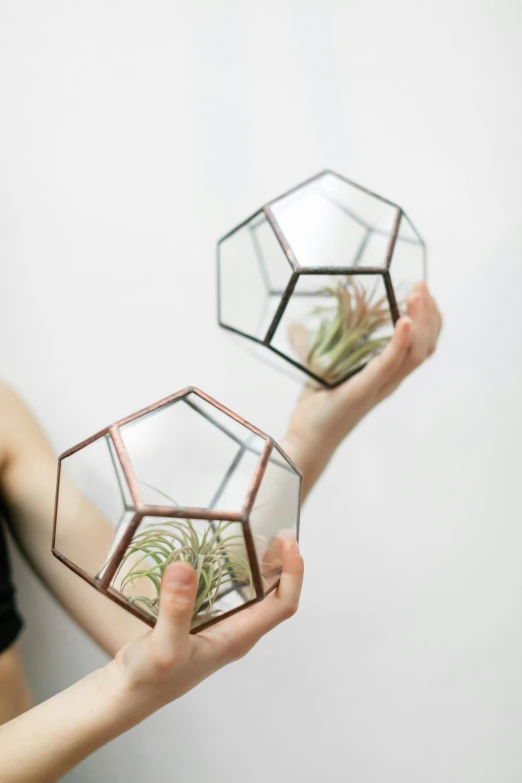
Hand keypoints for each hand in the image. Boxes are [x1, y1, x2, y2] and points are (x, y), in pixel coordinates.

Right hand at [108, 537, 303, 717]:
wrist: (128, 692)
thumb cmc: (151, 676)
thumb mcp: (165, 644)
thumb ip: (176, 608)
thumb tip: (184, 567)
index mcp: (239, 637)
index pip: (282, 605)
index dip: (293, 573)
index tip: (288, 542)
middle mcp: (236, 631)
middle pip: (274, 596)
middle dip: (281, 564)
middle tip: (277, 532)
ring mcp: (220, 626)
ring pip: (253, 593)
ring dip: (259, 566)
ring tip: (258, 536)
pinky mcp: (202, 620)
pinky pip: (228, 591)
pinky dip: (232, 570)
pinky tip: (220, 553)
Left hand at [282, 282, 441, 497]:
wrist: (306, 439)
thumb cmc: (317, 407)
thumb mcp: (326, 370)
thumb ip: (323, 350)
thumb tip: (298, 325)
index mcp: (387, 376)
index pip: (422, 345)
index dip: (428, 318)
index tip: (421, 291)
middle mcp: (390, 382)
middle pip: (426, 346)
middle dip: (430, 313)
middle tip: (421, 286)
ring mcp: (379, 387)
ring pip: (416, 353)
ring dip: (421, 321)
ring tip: (416, 296)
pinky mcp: (362, 391)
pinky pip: (388, 364)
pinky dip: (399, 342)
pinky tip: (404, 322)